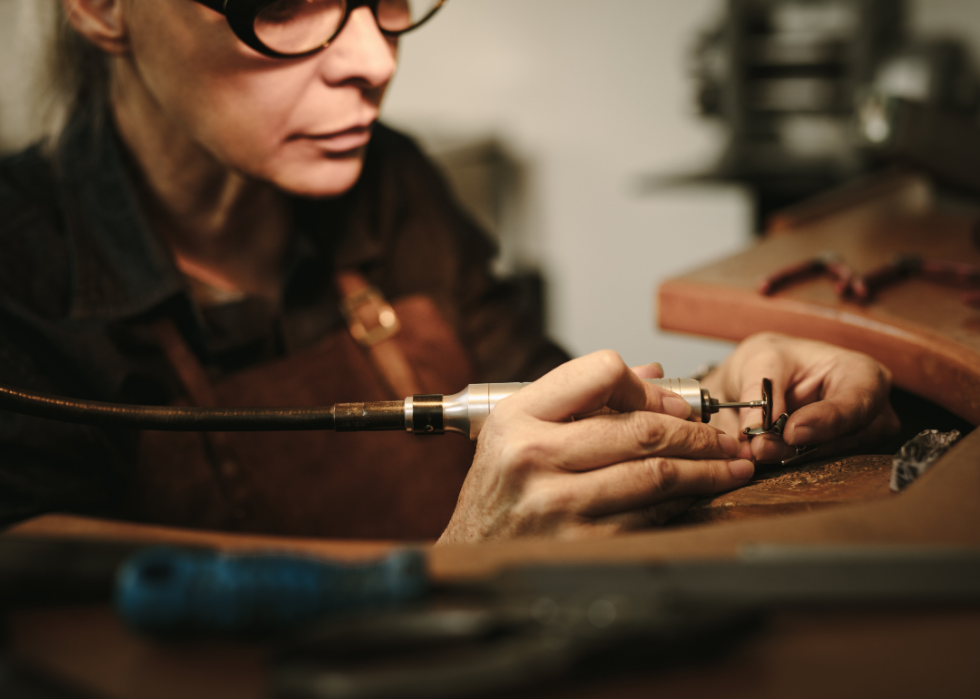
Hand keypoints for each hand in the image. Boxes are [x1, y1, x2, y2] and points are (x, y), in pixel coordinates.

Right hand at [437, 351, 753, 543]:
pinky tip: (696, 497)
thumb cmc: (498, 489)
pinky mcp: (576, 543)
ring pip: (653, 475)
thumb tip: (653, 375)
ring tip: (730, 466)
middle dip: (698, 433)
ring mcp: (555, 504)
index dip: (648, 386)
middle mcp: (533, 456)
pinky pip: (646, 518)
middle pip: (640, 429)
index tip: (675, 402)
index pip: (600, 372)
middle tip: (725, 438)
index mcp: (517, 416)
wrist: (469, 555)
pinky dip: (680, 504)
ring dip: (704, 470)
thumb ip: (579, 399)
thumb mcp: (517, 430)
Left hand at [701, 333, 899, 463]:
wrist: (767, 377)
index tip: (792, 432)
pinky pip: (816, 468)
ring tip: (757, 449)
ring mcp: (859, 440)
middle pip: (846, 438)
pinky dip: (786, 462)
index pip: (857, 403)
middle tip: (761, 447)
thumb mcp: (761, 361)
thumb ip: (759, 391)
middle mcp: (870, 412)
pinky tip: (763, 455)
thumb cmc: (774, 360)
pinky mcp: (837, 458)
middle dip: (802, 446)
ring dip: (790, 457)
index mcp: (863, 374)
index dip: (826, 421)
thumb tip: (754, 430)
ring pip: (830, 458)